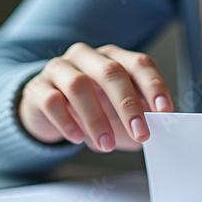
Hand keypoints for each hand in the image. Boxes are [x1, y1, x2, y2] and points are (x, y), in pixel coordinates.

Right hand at [19, 43, 173, 151]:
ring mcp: (59, 69)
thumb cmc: (90, 107)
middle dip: (128, 105)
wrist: (45, 109)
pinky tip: (77, 137)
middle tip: (141, 133)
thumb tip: (160, 131)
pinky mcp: (38, 88)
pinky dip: (67, 121)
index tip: (164, 110)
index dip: (154, 85)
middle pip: (111, 72)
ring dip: (97, 118)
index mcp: (112, 57)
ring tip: (107, 144)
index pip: (139, 63)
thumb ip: (139, 116)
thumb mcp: (117, 111)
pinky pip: (52, 101)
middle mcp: (86, 57)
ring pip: (79, 85)